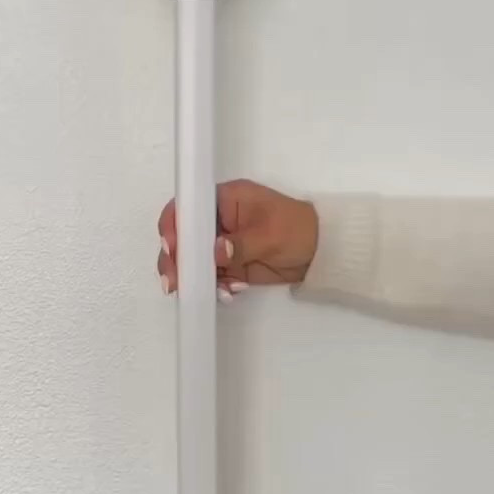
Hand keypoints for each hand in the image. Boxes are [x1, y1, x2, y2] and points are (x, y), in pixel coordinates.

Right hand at [157, 181, 318, 295]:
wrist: (322, 253)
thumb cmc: (297, 229)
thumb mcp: (269, 234)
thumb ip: (240, 244)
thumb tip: (215, 252)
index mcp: (225, 199)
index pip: (188, 207)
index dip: (173, 225)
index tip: (172, 248)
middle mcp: (217, 220)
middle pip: (183, 237)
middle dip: (176, 259)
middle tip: (173, 281)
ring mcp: (222, 244)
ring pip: (193, 260)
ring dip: (193, 277)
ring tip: (204, 291)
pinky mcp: (230, 265)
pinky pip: (211, 276)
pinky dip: (213, 286)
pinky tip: (226, 293)